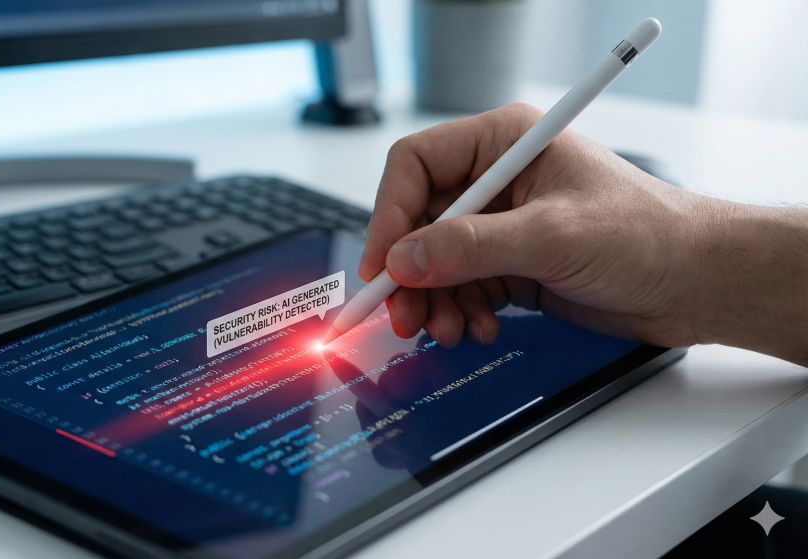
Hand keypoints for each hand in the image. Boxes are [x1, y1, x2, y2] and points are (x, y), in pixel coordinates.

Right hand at [360, 104, 807, 364]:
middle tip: (404, 315)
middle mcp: (496, 181)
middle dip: (409, 272)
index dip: (390, 215)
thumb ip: (472, 247)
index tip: (382, 265)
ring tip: (450, 330)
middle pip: (418, 221)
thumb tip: (405, 259)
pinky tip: (479, 328)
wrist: (697, 282)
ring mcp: (502, 225)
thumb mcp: (553, 236)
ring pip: (435, 262)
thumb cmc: (650, 234)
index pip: (416, 166)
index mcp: (505, 143)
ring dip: (434, 301)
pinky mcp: (512, 264)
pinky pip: (461, 288)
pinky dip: (461, 312)